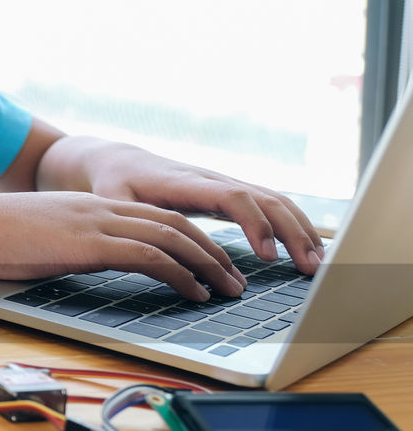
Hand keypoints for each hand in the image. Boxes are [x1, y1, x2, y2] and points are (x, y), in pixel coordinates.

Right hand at [0, 191, 245, 300]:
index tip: (210, 260)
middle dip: (212, 251)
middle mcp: (100, 209)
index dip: (190, 237)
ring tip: (227, 288)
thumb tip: (75, 264)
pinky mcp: (89, 243)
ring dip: (207, 264)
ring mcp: (96, 223)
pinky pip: (148, 256)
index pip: (155, 216)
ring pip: (171, 237)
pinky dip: (179, 274)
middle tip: (235, 277)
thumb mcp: (38, 240)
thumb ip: (66, 246)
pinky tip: (194, 292)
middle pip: (175, 223)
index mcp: (90, 207)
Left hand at [81, 143, 325, 274]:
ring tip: (315, 264)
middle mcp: (214, 180)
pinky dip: (291, 226)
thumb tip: (150, 251)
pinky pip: (269, 206)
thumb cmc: (115, 185)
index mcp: (188, 182)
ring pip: (274, 201)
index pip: (234, 197)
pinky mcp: (230, 194)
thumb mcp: (114, 201)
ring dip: (299, 231)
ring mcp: (226, 185)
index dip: (255, 224)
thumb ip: (132, 221)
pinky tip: (304, 250)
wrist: (121, 162)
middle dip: (292, 233)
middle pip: (266, 199)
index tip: (267, 256)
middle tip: (307, 268)